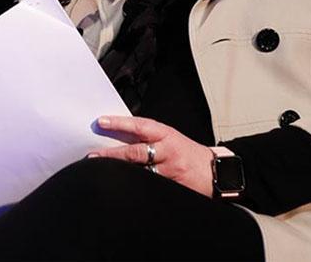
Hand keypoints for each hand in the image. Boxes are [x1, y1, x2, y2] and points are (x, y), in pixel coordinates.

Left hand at [87, 115, 213, 196]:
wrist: (218, 172)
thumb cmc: (189, 153)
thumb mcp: (171, 138)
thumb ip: (148, 136)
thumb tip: (118, 134)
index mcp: (166, 134)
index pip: (139, 126)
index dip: (119, 124)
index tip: (101, 122)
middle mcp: (168, 151)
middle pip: (136, 152)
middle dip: (112, 154)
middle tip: (92, 155)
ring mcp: (170, 171)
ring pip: (140, 172)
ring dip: (121, 172)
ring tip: (101, 172)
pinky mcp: (173, 187)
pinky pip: (150, 186)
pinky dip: (135, 185)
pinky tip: (122, 187)